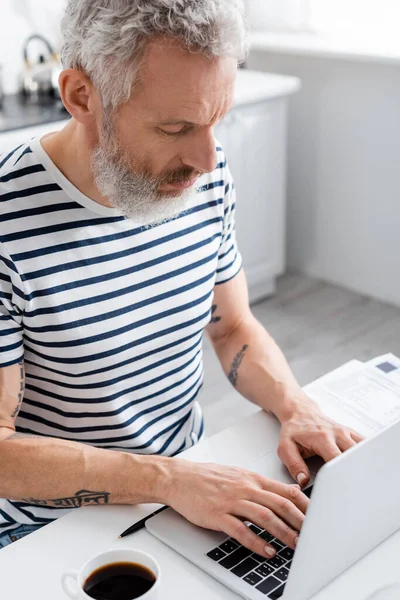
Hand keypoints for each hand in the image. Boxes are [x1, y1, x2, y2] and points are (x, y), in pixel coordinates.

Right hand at [165, 459, 309, 558]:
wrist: (179, 477)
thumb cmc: (208, 478)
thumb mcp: (238, 475)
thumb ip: (260, 485)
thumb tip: (284, 494)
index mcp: (253, 479)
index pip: (286, 491)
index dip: (305, 506)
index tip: (318, 518)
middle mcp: (245, 488)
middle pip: (280, 504)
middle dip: (300, 522)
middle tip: (313, 536)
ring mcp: (232, 501)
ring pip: (265, 517)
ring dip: (283, 533)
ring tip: (295, 546)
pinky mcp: (218, 514)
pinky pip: (241, 530)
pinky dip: (257, 542)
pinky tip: (267, 550)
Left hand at [277, 398, 364, 486]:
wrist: (300, 412)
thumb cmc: (294, 429)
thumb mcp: (285, 447)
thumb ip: (294, 465)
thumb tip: (303, 480)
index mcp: (322, 438)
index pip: (337, 459)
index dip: (341, 475)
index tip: (342, 486)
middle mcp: (337, 434)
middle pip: (355, 455)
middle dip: (356, 471)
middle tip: (355, 486)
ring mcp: (346, 433)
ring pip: (364, 449)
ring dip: (364, 463)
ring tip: (362, 477)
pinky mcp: (351, 433)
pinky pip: (365, 444)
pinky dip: (367, 454)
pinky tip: (365, 464)